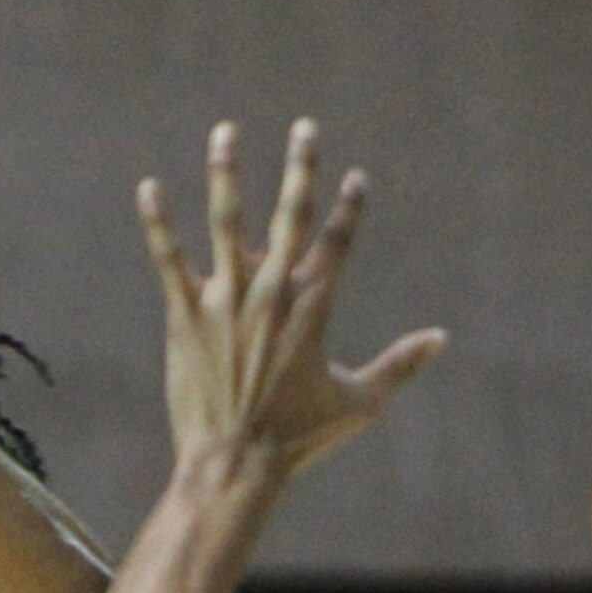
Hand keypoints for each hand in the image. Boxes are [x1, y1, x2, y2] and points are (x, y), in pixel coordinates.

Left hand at [138, 119, 445, 480]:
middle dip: (300, 168)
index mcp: (314, 307)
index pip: (337, 241)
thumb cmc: (298, 440)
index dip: (349, 207)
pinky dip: (159, 222)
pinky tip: (150, 187)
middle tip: (304, 128)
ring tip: (225, 132)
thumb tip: (441, 340)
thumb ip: (400, 364)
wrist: (235, 464)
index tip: (355, 178)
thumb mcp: (359, 403)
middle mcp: (271, 292)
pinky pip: (169, 258)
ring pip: (226, 221)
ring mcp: (225, 300)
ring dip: (226, 173)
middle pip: (290, 215)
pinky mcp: (185, 315)